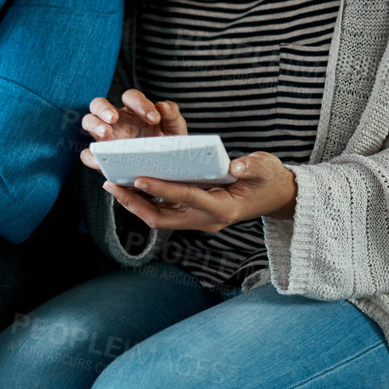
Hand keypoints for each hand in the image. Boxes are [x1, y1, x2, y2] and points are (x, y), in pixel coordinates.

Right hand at [78, 89, 189, 171]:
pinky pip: (87, 154)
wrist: (164, 173)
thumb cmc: (168, 147)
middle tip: (114, 118)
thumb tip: (162, 106)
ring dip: (94, 125)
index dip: (139, 103)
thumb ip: (172, 116)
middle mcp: (116, 120)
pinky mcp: (100, 157)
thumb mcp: (175, 131)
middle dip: (104, 109)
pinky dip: (90, 156)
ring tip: (106, 133)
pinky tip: (100, 160)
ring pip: (88, 121)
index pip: (130, 97)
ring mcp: (105, 137)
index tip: (153, 118)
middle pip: (99, 103)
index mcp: (134, 110)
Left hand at [102, 151, 297, 232]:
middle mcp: (206, 219)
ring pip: (159, 217)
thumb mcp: (266, 169)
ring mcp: (198, 220)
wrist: (276, 197)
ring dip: (135, 203)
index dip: (162, 189)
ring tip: (113, 184)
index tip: (139, 178)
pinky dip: (146, 200)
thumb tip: (235, 167)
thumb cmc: (270, 179)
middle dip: (135, 203)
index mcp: (223, 209)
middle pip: (162, 218)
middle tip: (112, 184)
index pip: (186, 198)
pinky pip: (164, 211)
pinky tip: (130, 185)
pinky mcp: (193, 215)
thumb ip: (252, 167)